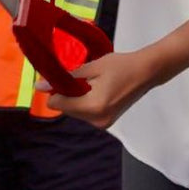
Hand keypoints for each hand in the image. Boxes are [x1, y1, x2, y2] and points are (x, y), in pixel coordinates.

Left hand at [42, 48, 156, 128]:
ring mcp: (103, 123)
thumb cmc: (122, 65)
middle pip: (66, 109)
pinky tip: (97, 90)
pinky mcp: (107, 122)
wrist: (147, 72)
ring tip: (92, 83)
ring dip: (77, 98)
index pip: (58, 104)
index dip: (55, 90)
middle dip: (67, 94)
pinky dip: (86, 102)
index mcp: (93, 106)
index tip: (59, 78)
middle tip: (81, 77)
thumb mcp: (93, 67)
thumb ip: (67, 77)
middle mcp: (97, 120)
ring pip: (75, 112)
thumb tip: (41, 85)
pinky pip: (86, 114)